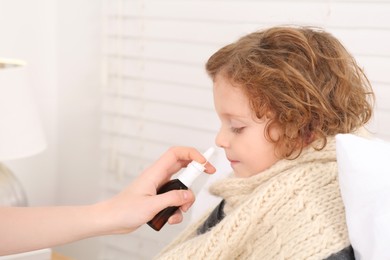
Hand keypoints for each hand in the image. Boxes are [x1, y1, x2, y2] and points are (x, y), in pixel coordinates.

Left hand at [97, 146, 215, 233]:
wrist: (111, 220)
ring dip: (185, 199)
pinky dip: (177, 209)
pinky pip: (175, 199)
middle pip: (183, 165)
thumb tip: (189, 195)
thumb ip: (172, 199)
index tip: (205, 163)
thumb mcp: (150, 205)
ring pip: (182, 186)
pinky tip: (170, 219)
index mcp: (155, 172)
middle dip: (197, 171)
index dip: (192, 153)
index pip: (176, 153)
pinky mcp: (159, 198)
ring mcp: (160, 187)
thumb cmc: (124, 210)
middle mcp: (159, 177)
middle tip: (210, 174)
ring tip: (179, 211)